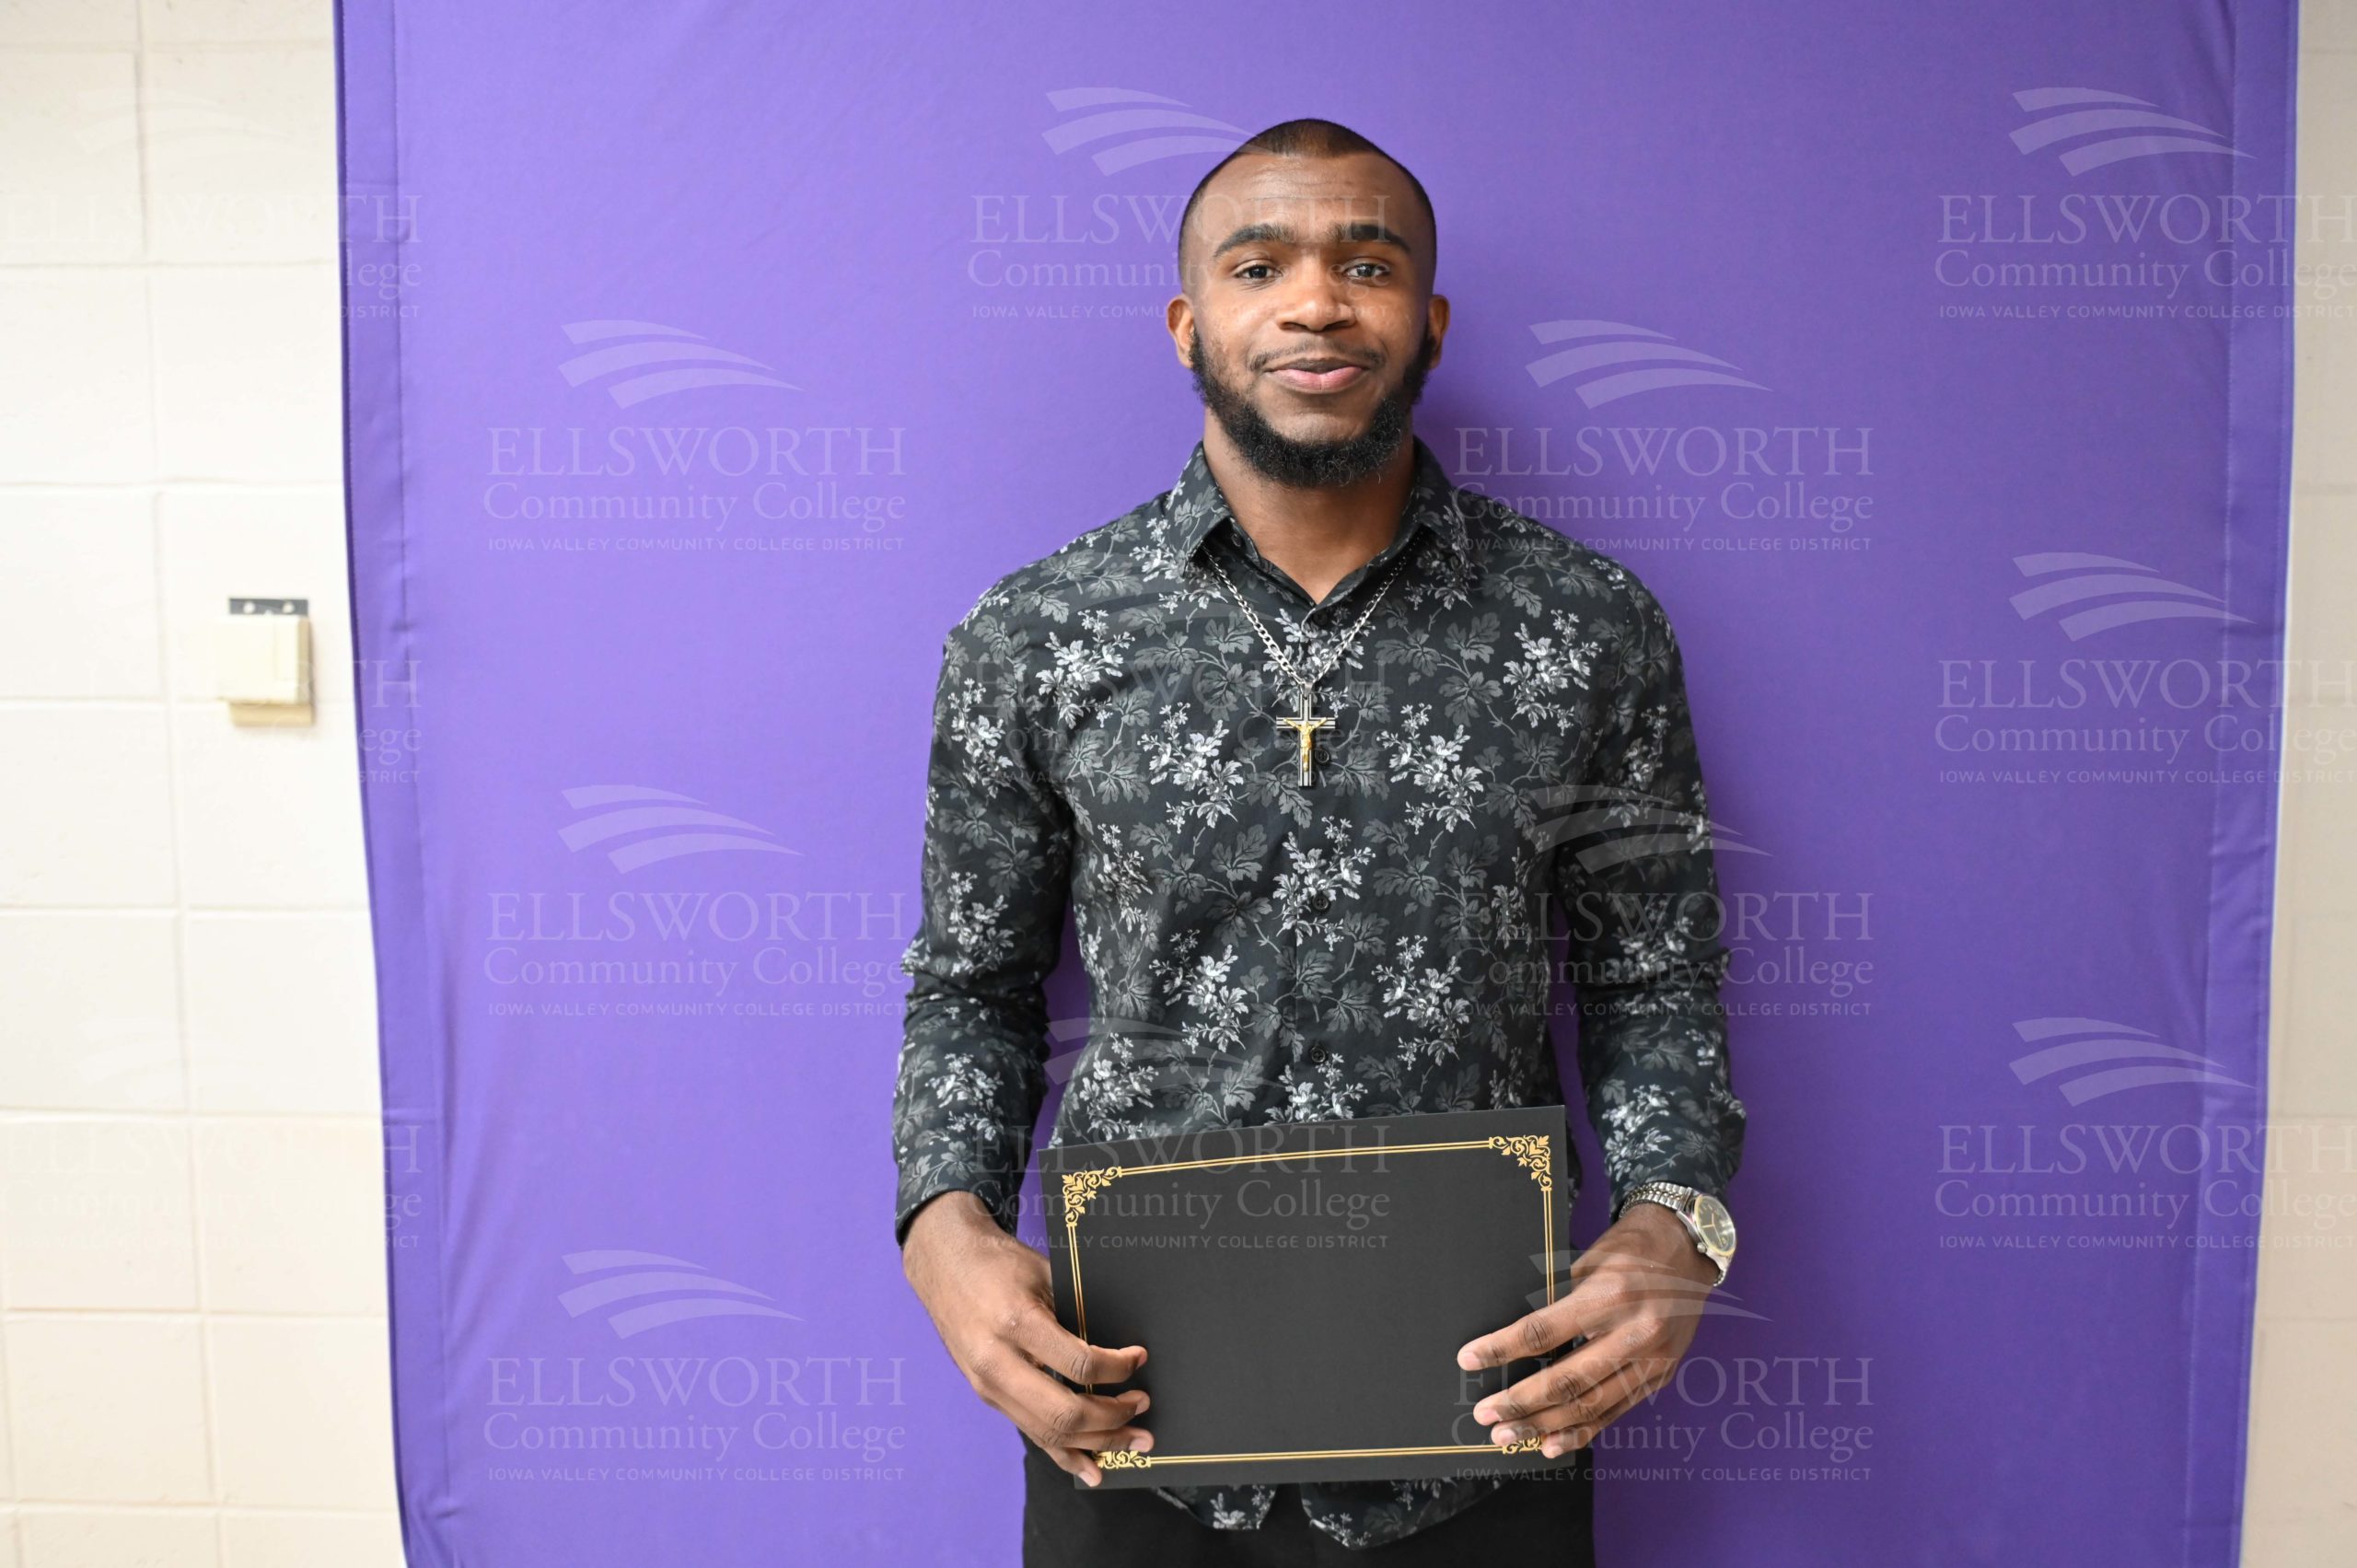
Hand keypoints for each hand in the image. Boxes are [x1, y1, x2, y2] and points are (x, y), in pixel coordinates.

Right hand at [901, 1190, 1154, 1485]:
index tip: (1139, 1358)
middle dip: (1113, 1418)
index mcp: (1016, 1324)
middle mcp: (997, 1363)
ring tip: (1133, 1441)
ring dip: (1097, 1442)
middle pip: (1064, 1412)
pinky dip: (1064, 1455)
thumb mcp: (1043, 1273)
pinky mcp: (987, 1396)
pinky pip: (1030, 1432)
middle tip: (1143, 1407)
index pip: (1078, 1365)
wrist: (944, 1263)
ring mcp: (989, 1386)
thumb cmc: (998, 1261)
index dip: (1118, 1369)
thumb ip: (1075, 1312)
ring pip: (1048, 1432)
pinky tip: (1091, 1469)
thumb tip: (1118, 1349)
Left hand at [1452, 1201, 1718, 1457]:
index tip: (1469, 1360)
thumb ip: (1558, 1302)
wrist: (1687, 1250)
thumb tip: (1516, 1341)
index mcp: (1610, 1296)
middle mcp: (1634, 1333)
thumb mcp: (1589, 1264)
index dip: (1502, 1348)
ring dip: (1545, 1426)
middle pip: (1567, 1380)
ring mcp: (1651, 1360)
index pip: (1544, 1331)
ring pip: (1591, 1405)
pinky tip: (1552, 1444)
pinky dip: (1582, 1432)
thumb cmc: (1631, 1249)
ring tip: (1508, 1435)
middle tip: (1486, 1415)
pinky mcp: (1659, 1377)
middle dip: (1521, 1402)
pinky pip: (1615, 1412)